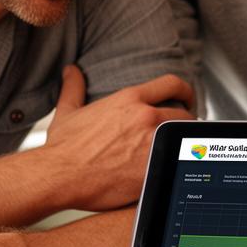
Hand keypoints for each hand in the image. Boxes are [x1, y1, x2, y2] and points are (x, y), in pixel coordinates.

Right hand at [44, 66, 194, 211]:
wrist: (59, 176)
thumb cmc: (62, 147)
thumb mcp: (68, 112)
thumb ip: (73, 88)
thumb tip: (71, 70)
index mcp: (130, 99)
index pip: (172, 84)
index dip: (185, 91)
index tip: (187, 100)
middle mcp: (145, 116)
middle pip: (184, 115)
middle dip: (185, 123)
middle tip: (179, 132)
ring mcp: (152, 142)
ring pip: (183, 138)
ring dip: (182, 144)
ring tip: (176, 151)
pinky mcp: (153, 167)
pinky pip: (174, 162)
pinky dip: (173, 164)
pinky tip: (167, 170)